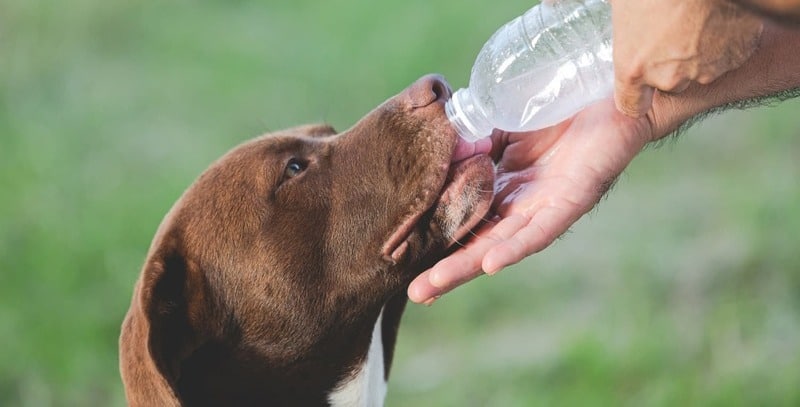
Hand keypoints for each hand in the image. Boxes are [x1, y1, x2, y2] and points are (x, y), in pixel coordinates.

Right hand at [408, 99, 651, 303]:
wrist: (607, 88)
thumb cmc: (556, 106)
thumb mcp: (500, 122)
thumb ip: (470, 138)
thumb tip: (434, 152)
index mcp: (503, 189)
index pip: (463, 220)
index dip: (437, 239)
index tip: (403, 259)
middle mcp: (521, 205)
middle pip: (478, 244)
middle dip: (447, 270)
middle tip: (415, 294)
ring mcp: (544, 206)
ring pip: (502, 245)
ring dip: (469, 266)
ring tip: (435, 285)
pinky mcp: (570, 200)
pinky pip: (540, 230)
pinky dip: (515, 246)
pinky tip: (491, 263)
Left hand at [612, 0, 762, 116]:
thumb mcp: (625, 7)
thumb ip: (625, 28)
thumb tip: (624, 24)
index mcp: (634, 67)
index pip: (631, 104)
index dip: (635, 94)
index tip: (638, 85)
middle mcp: (669, 76)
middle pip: (669, 84)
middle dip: (668, 64)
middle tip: (670, 33)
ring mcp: (704, 69)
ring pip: (700, 70)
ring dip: (698, 52)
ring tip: (694, 21)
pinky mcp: (734, 56)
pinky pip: (728, 54)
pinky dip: (724, 41)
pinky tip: (716, 19)